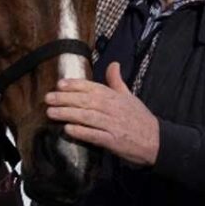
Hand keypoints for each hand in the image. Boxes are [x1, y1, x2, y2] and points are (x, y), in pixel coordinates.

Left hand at [45, 62, 159, 165]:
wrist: (156, 140)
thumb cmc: (140, 118)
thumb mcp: (130, 96)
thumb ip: (117, 81)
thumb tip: (112, 64)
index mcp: (115, 96)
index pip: (92, 87)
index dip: (75, 85)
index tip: (60, 84)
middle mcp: (113, 108)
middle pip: (86, 100)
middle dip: (65, 98)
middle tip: (48, 98)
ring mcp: (113, 124)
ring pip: (87, 116)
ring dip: (68, 114)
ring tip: (51, 113)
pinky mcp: (113, 141)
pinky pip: (95, 135)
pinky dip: (81, 132)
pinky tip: (68, 130)